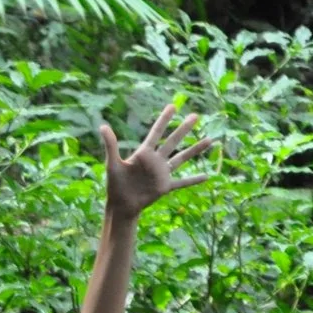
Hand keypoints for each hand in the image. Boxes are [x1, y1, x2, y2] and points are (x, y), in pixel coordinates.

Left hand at [102, 104, 215, 219]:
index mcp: (144, 153)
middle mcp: (156, 161)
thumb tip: (102, 126)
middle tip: (195, 116)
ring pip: (182, 158)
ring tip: (210, 140)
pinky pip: (182, 182)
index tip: (172, 106)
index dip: (164, 120)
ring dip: (195, 149)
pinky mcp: (165, 187)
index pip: (156, 133)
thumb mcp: (112, 164)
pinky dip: (193, 180)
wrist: (121, 206)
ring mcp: (162, 173)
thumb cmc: (115, 185)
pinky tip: (206, 176)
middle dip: (184, 129)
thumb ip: (111, 145)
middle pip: (173, 141)